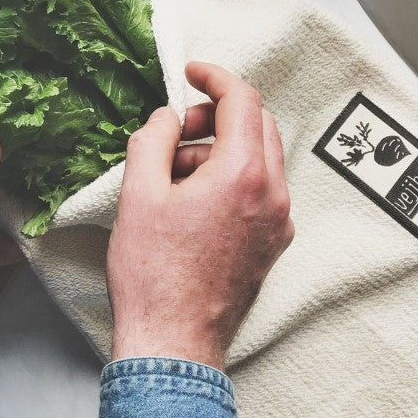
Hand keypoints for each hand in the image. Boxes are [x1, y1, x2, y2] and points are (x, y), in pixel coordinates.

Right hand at [107, 62, 293, 370]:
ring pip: (258, 158)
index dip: (214, 76)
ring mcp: (279, 222)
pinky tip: (191, 202)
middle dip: (215, 116)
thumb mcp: (138, 194)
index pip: (243, 99)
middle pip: (257, 125)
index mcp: (244, 174)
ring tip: (172, 176)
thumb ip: (154, 139)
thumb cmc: (154, 276)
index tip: (191, 72)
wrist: (174, 345)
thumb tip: (169, 117)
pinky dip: (230, 178)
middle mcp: (273, 195)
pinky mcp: (273, 243)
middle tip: (175, 130)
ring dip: (219, 150)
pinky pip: (258, 190)